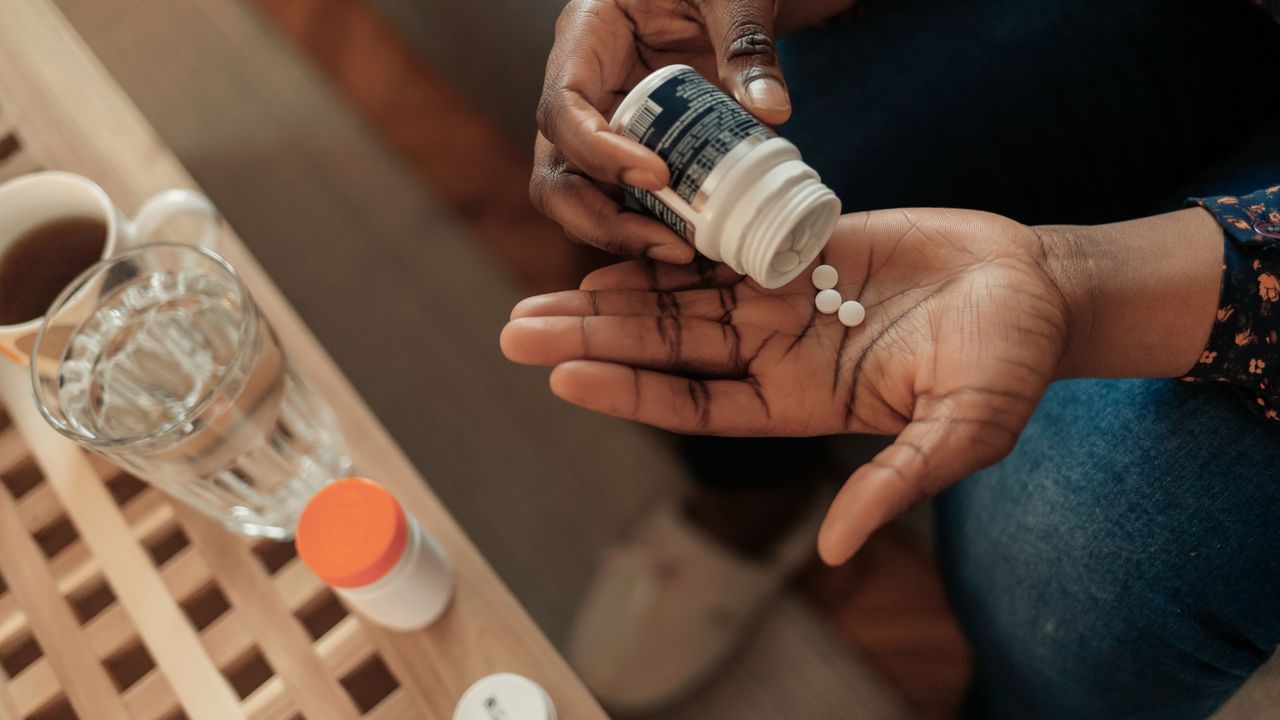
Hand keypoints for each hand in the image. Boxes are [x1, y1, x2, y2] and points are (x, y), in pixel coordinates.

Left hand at [501, 207, 1222, 563]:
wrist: (1035, 287)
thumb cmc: (1006, 366)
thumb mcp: (959, 434)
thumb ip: (896, 483)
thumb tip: (838, 553)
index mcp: (801, 401)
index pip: (696, 403)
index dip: (632, 392)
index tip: (566, 379)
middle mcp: (777, 351)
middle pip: (668, 347)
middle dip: (595, 338)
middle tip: (517, 331)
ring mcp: (785, 297)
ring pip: (681, 296)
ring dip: (614, 292)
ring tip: (543, 292)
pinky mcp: (801, 244)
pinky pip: (723, 240)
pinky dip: (672, 240)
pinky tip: (618, 237)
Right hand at [532, 0, 850, 261]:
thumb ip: (748, 44)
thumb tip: (770, 111)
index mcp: (587, 34)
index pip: (562, 106)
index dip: (598, 152)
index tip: (658, 176)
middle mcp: (580, 86)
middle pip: (556, 170)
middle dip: (600, 218)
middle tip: (669, 244)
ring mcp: (600, 125)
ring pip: (580, 197)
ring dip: (623, 234)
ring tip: (686, 252)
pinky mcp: (629, 151)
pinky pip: (621, 201)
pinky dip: (650, 228)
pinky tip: (693, 247)